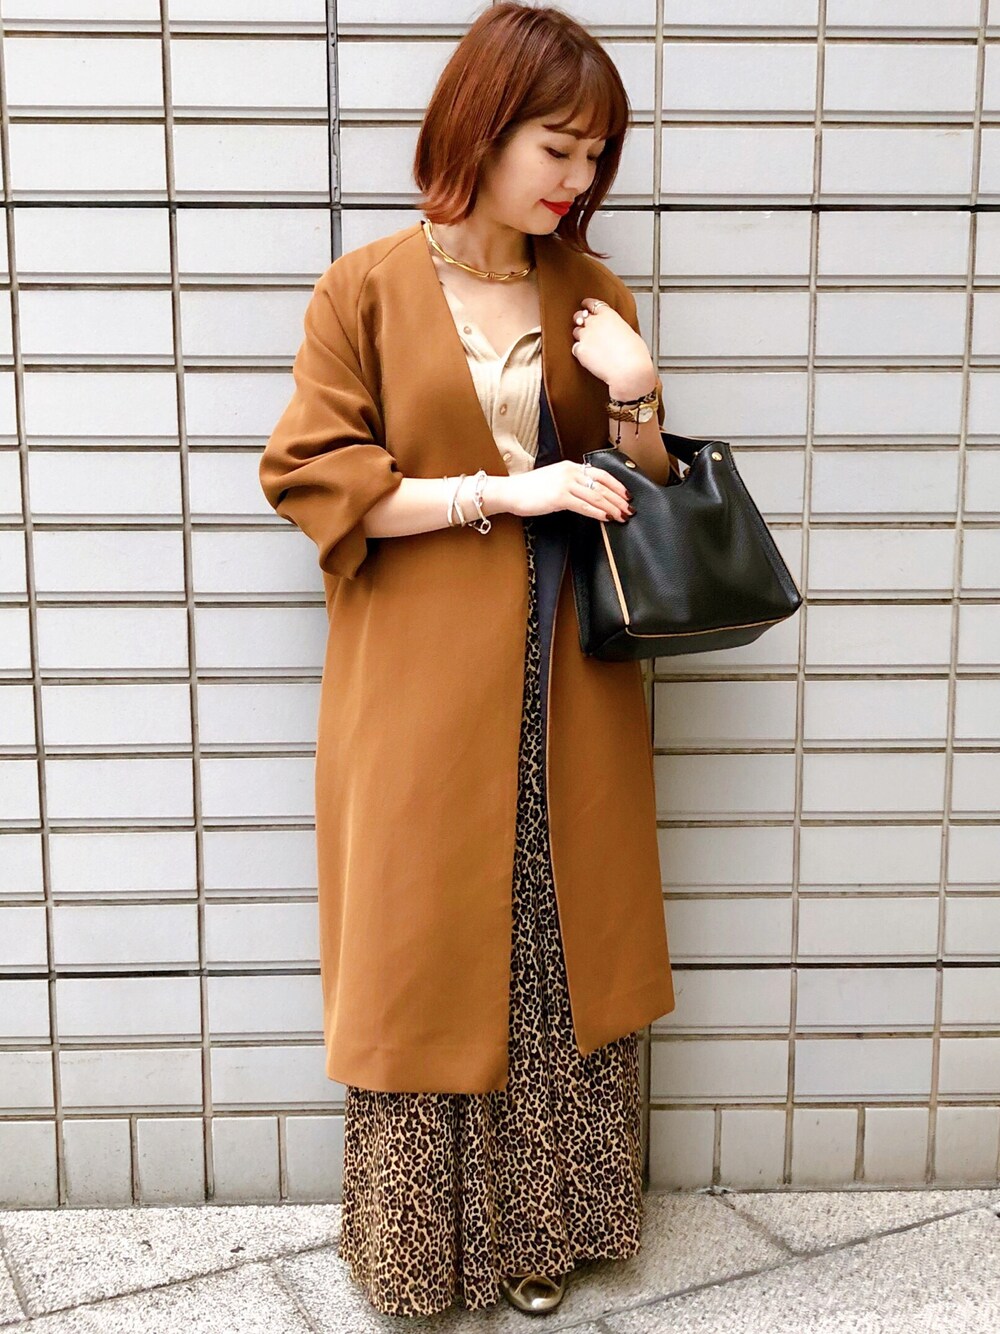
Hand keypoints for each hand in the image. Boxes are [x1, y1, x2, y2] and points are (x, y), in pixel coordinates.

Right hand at [496, 460, 632, 523]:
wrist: (510, 491)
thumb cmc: (529, 489)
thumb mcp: (553, 480)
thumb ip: (571, 483)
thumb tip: (588, 494)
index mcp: (570, 467)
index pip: (600, 474)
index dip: (616, 485)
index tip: (627, 495)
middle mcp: (570, 472)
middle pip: (602, 485)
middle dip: (618, 499)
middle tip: (629, 509)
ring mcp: (564, 484)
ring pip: (595, 496)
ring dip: (612, 507)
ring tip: (621, 516)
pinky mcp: (559, 497)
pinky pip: (583, 506)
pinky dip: (597, 512)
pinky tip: (605, 518)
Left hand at [570, 297, 656, 397]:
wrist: (629, 370)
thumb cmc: (635, 354)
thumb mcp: (629, 332)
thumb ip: (616, 327)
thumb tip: (614, 330)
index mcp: (608, 315)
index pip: (592, 304)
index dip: (587, 304)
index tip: (585, 305)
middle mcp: (595, 323)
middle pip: (580, 316)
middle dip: (581, 319)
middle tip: (582, 324)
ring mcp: (586, 336)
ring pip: (576, 331)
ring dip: (580, 336)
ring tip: (588, 343)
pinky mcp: (580, 351)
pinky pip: (575, 348)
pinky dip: (579, 351)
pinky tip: (587, 356)